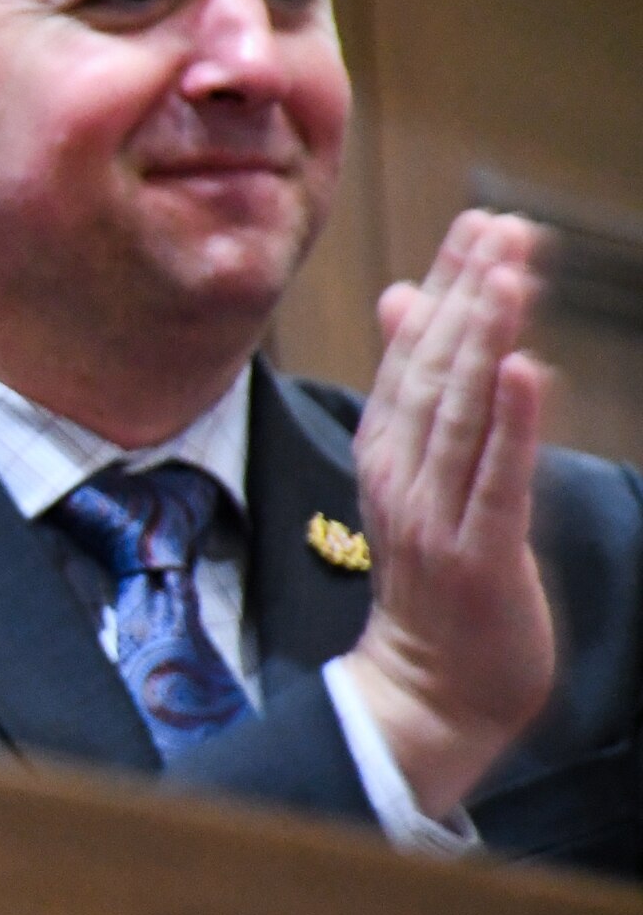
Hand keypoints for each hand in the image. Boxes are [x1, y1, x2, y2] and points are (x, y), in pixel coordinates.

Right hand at [338, 211, 555, 820]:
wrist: (428, 688)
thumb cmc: (437, 579)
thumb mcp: (418, 474)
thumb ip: (415, 388)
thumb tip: (406, 298)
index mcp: (389, 449)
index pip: (415, 352)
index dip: (447, 286)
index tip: (480, 226)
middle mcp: (404, 472)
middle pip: (434, 369)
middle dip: (468, 293)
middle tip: (500, 229)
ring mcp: (437, 513)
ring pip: (460, 411)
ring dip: (483, 338)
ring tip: (507, 275)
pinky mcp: (479, 552)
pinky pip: (496, 478)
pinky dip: (511, 422)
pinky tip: (526, 370)